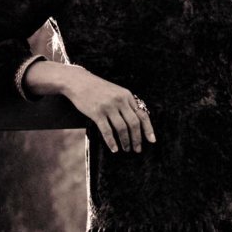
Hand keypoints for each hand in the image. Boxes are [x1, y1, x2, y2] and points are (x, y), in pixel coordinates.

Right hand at [25, 60, 154, 153]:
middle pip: (134, 123)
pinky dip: (111, 141)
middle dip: (137, 138)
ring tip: (126, 149)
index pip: (142, 115)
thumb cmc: (98, 89)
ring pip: (122, 128)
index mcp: (128, 96)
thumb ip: (126, 104)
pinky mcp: (96, 113)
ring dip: (125, 141)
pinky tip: (114, 149)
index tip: (152, 140)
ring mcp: (108, 107)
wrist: (79, 82)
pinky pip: (106, 130)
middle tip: (138, 149)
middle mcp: (120, 101)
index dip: (148, 129)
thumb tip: (137, 120)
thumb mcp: (117, 92)